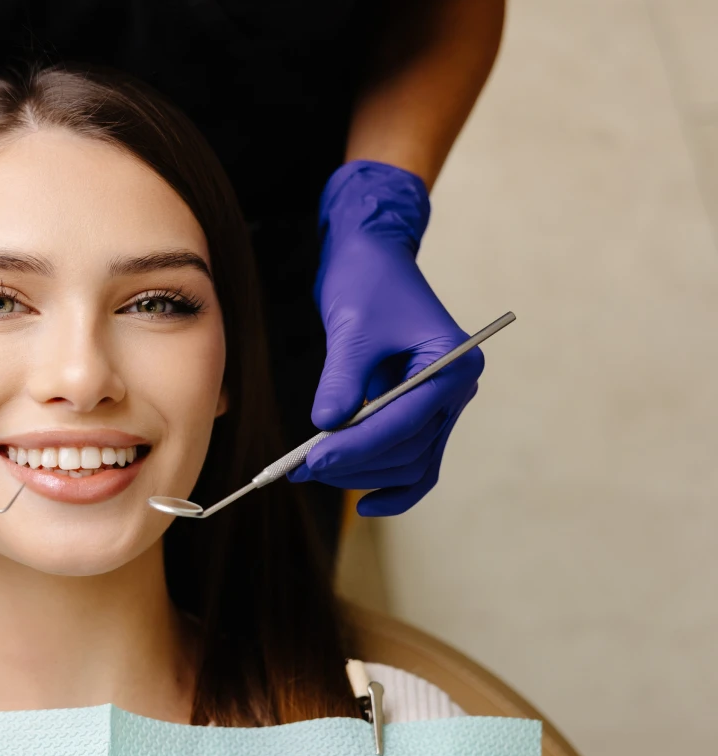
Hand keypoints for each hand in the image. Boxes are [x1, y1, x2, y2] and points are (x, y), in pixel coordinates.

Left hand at [287, 161, 483, 516]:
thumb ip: (342, 379)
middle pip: (409, 449)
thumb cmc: (368, 280)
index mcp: (453, 364)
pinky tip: (363, 500)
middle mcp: (455, 389)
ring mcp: (439, 403)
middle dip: (354, 462)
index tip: (312, 459)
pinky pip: (411, 457)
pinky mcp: (417, 410)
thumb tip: (327, 427)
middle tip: (299, 467)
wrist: (372, 255)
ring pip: (409, 460)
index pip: (406, 421)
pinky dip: (389, 480)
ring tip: (308, 470)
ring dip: (361, 472)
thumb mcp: (352, 327)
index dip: (358, 446)